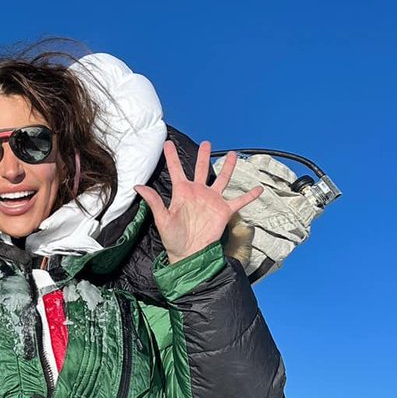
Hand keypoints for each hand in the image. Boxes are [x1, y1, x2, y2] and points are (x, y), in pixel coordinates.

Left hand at [135, 141, 261, 264]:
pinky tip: (258, 189)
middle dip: (204, 156)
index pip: (176, 170)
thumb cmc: (173, 239)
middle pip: (202, 169)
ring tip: (234, 155)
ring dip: (228, 167)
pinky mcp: (223, 211)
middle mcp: (198, 193)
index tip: (167, 144)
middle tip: (206, 143)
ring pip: (222, 179)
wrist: (189, 254)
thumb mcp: (162, 219)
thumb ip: (154, 201)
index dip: (171, 157)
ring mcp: (212, 201)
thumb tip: (138, 186)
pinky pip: (239, 201)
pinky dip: (249, 196)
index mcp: (182, 192)